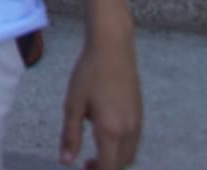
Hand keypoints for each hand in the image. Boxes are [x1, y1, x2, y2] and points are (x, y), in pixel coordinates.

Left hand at [60, 28, 141, 168]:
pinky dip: (121, 148)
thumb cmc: (89, 74)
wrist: (113, 49)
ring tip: (95, 152)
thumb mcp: (73, 104)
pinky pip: (133, 142)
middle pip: (121, 164)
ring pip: (129, 154)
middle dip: (105, 168)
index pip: (108, 167)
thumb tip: (66, 162)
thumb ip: (70, 135)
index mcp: (111, 131)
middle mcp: (129, 131)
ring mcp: (137, 123)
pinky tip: (106, 136)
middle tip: (85, 164)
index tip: (82, 169)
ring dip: (114, 160)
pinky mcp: (140, 114)